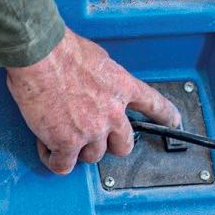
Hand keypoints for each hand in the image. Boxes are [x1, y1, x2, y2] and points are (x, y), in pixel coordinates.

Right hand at [6, 28, 182, 175]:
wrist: (40, 54)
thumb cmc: (61, 50)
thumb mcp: (98, 58)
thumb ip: (104, 78)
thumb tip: (96, 84)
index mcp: (122, 86)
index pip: (154, 104)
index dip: (166, 116)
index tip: (174, 122)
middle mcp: (111, 112)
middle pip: (123, 145)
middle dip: (110, 145)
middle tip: (95, 139)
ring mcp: (91, 130)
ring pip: (92, 157)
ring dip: (78, 151)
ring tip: (61, 137)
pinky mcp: (67, 142)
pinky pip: (63, 165)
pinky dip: (55, 160)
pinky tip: (48, 149)